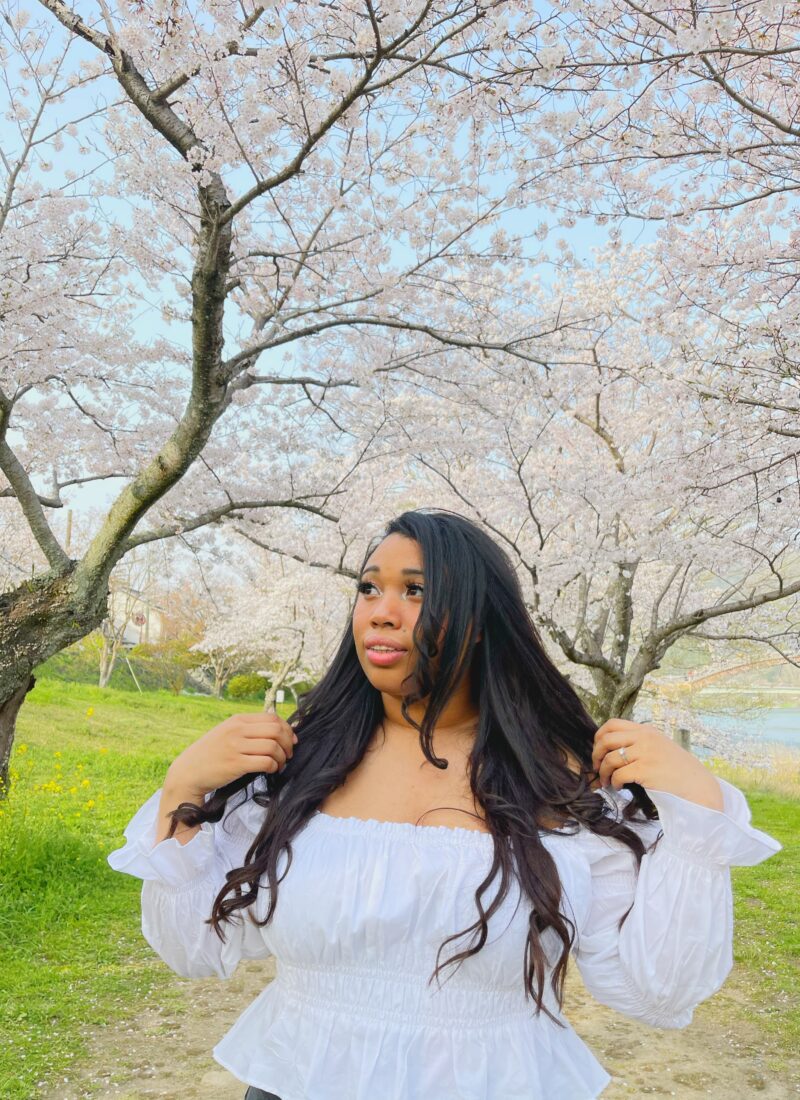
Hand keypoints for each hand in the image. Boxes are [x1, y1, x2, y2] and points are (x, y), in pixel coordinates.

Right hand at [166, 711, 298, 796]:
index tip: (291, 740)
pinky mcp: (236, 764)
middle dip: (288, 743)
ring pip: (273, 746)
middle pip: (276, 730)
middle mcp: (237, 730)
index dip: (287, 729)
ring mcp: (236, 746)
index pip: (272, 717)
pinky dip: (274, 767)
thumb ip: (248, 729)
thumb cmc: (210, 754)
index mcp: (237, 720)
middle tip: (288, 754)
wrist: (188, 772)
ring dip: (282, 757)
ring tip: (280, 764)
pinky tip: (271, 770)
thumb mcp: (227, 733)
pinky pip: (265, 762)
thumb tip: (278, 731)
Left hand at [591, 718, 723, 809]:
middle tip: (596, 767)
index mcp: (647, 730)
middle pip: (606, 739)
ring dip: (603, 772)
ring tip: (606, 782)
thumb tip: (612, 750)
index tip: (598, 750)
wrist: (698, 785)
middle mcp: (645, 738)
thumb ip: (640, 743)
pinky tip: (618, 787)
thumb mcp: (660, 747)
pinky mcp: (645, 769)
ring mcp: (645, 753)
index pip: (612, 724)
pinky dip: (614, 782)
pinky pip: (619, 774)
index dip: (599, 737)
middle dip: (596, 754)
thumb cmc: (678, 770)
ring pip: (610, 758)